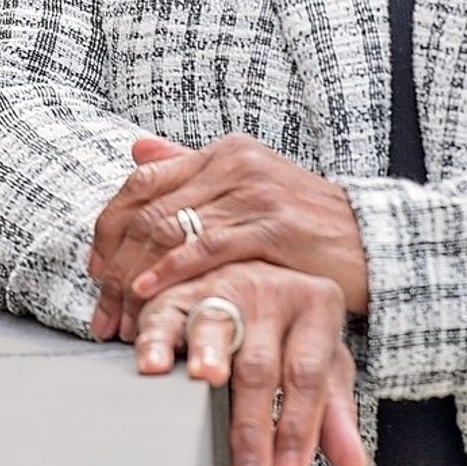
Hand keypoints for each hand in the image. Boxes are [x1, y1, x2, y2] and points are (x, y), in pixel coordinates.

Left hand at [89, 132, 370, 339]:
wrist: (372, 243)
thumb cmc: (307, 228)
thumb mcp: (248, 190)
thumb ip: (192, 169)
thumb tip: (136, 149)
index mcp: (223, 153)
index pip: (142, 182)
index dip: (108, 229)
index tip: (95, 271)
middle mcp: (234, 164)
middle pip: (147, 210)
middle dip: (113, 265)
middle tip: (102, 310)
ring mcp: (253, 192)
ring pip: (168, 230)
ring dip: (134, 278)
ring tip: (121, 316)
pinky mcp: (273, 225)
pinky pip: (206, 247)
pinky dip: (170, 271)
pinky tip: (150, 293)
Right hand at [131, 261, 366, 465]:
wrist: (259, 269)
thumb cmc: (293, 330)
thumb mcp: (324, 364)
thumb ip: (335, 415)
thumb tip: (352, 465)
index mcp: (316, 307)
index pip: (308, 374)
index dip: (299, 425)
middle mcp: (271, 293)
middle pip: (260, 365)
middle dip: (252, 427)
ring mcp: (222, 289)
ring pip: (215, 328)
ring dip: (208, 355)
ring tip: (206, 383)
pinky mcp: (179, 295)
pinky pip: (165, 318)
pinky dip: (156, 342)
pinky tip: (153, 366)